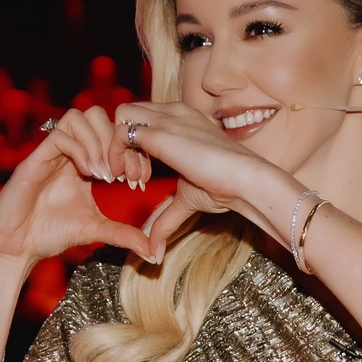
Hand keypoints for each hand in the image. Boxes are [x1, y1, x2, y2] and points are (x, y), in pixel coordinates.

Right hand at [0, 109, 154, 274]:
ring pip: (78, 117)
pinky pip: (60, 135)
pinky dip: (79, 150)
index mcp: (83, 160)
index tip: (137, 179)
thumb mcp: (95, 231)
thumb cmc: (48, 235)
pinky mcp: (35, 159)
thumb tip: (151, 250)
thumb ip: (122, 234)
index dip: (129, 150)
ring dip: (97, 143)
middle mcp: (68, 150)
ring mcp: (51, 152)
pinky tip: (88, 175)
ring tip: (104, 176)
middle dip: (115, 141)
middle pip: (96, 115)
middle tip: (121, 174)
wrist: (15, 246)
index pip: (110, 133)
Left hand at [110, 100, 289, 265]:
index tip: (142, 178)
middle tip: (134, 177)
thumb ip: (166, 217)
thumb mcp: (187, 200)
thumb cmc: (225, 187)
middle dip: (122, 143)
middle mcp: (173, 112)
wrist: (244, 180)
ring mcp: (166, 118)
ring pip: (121, 115)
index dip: (136, 147)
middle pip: (129, 112)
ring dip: (119, 148)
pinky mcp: (160, 133)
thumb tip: (155, 249)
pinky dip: (117, 154)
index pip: (144, 119)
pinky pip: (121, 131)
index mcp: (182, 119)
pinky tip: (133, 179)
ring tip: (135, 178)